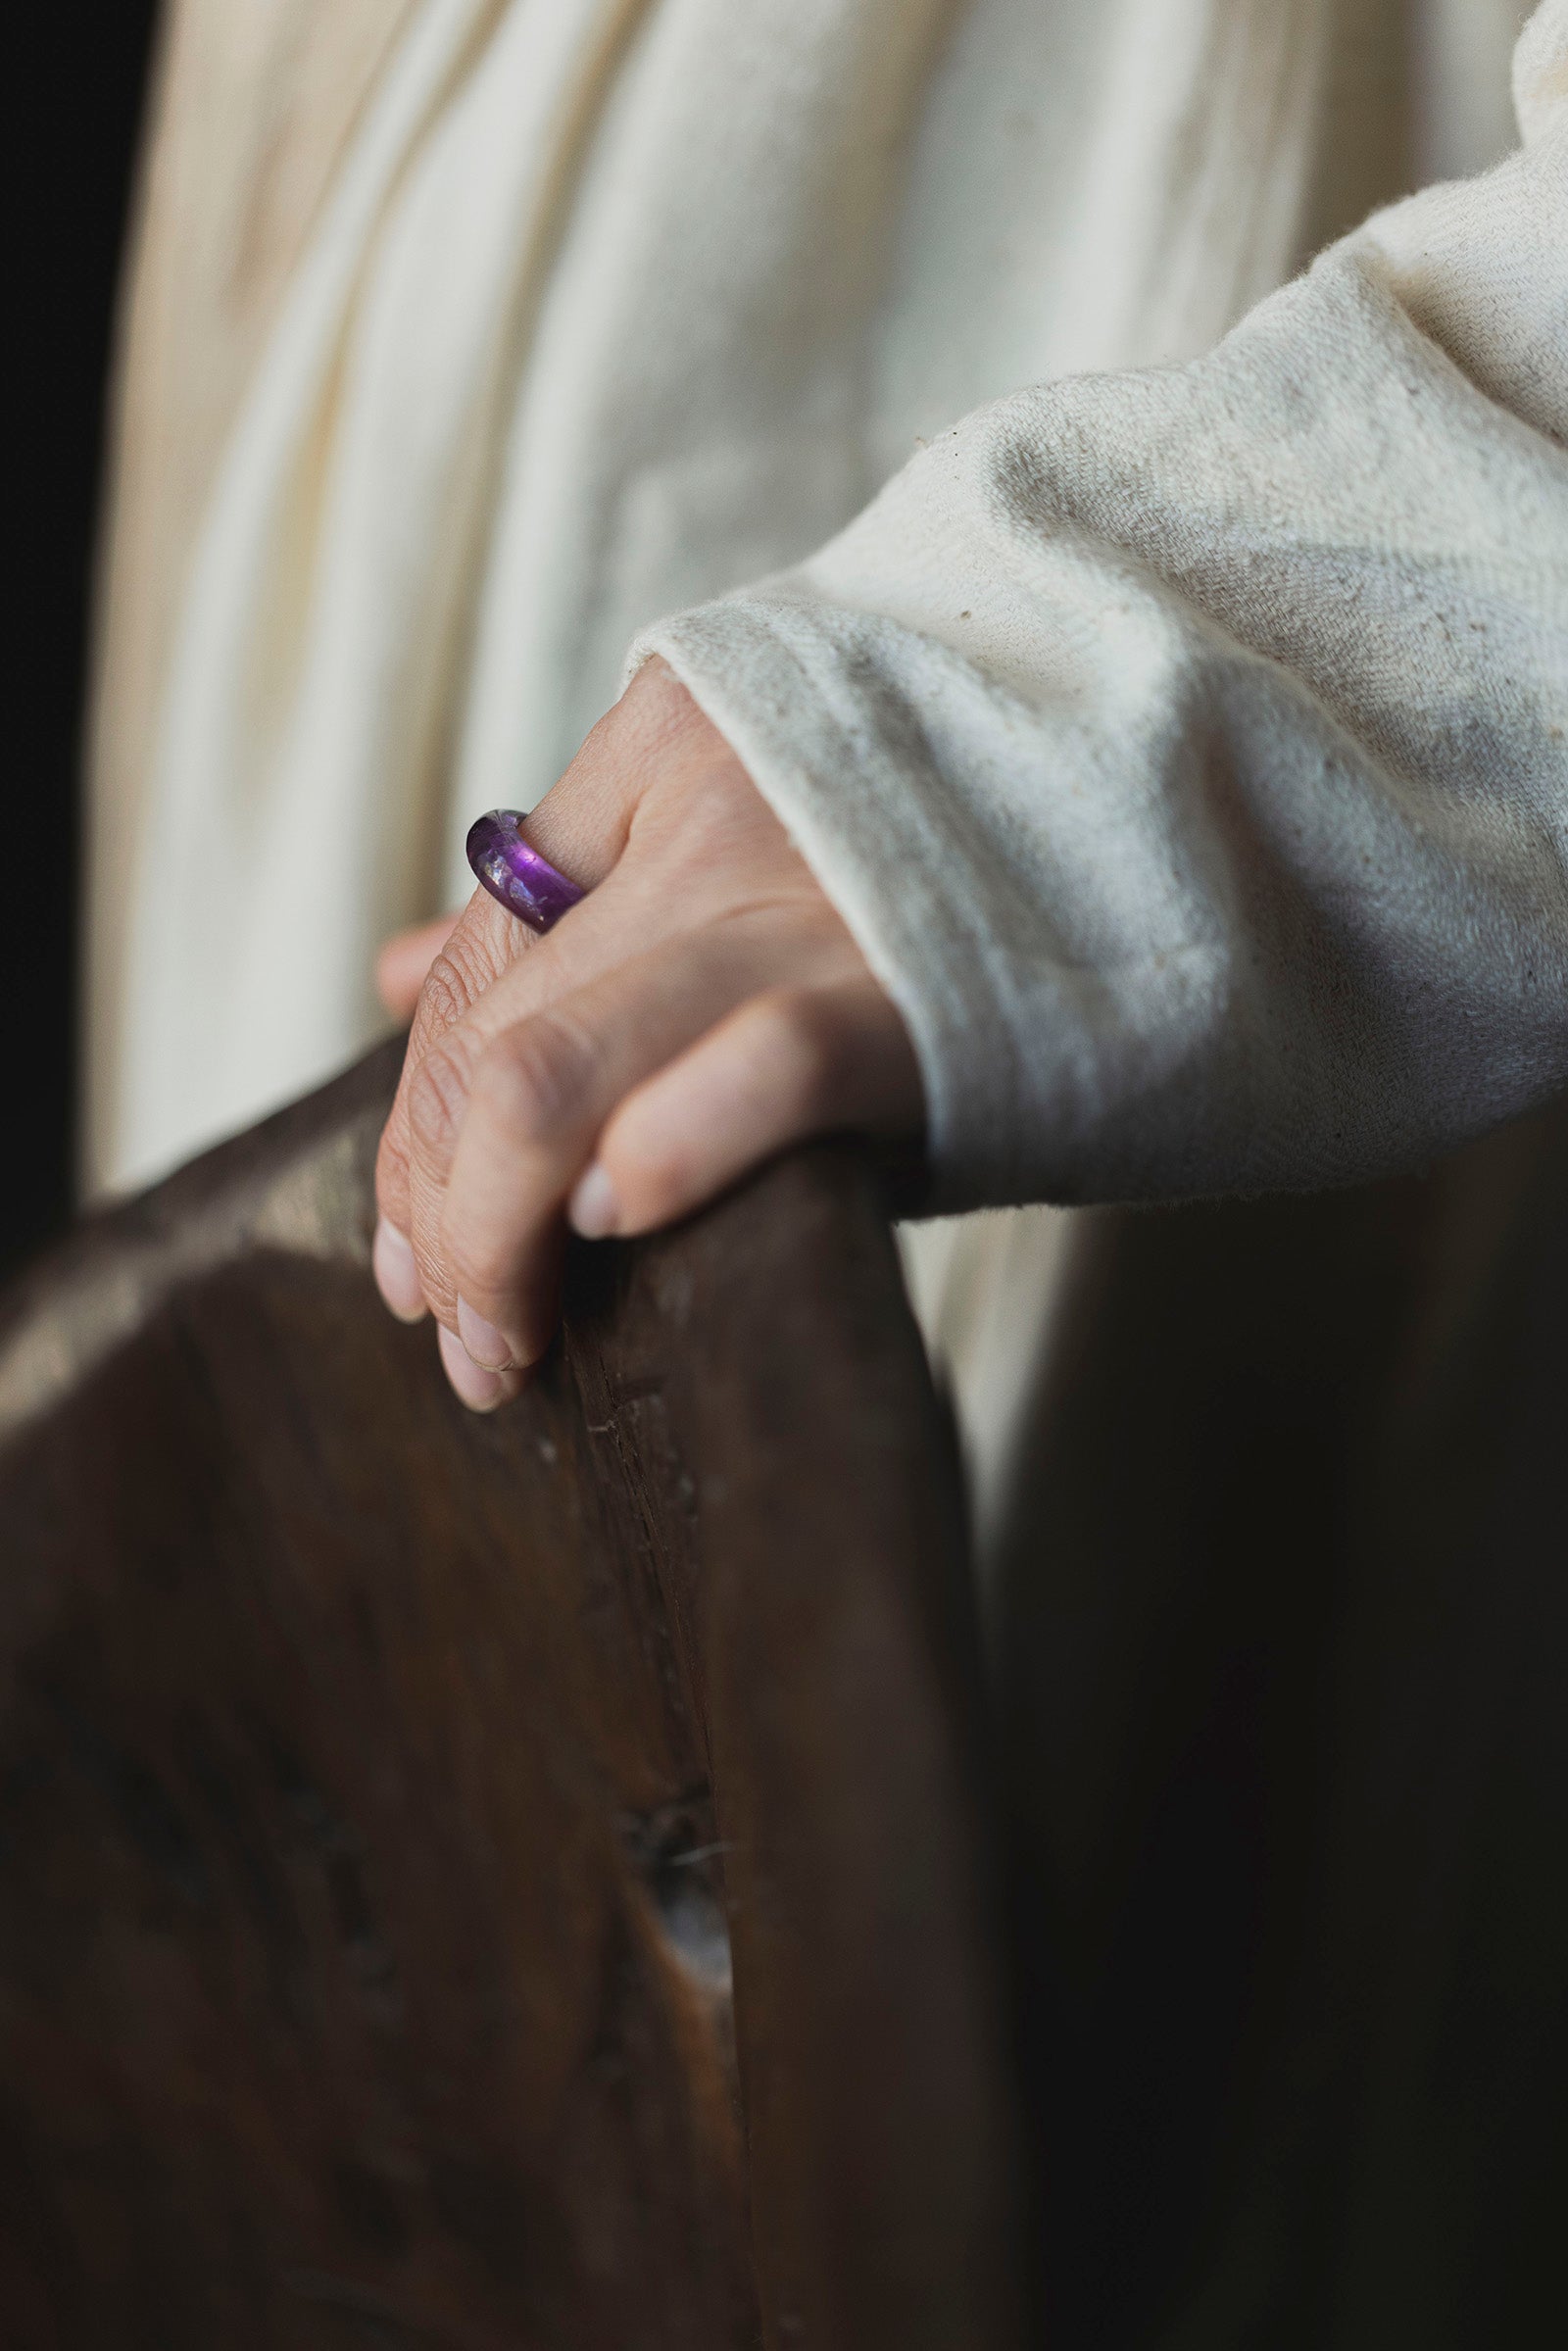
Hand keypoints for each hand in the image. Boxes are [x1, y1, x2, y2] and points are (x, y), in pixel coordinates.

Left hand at [372, 660, 923, 1408]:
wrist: (1181, 812)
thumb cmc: (947, 858)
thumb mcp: (741, 837)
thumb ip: (573, 903)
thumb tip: (396, 979)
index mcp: (659, 746)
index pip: (478, 965)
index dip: (418, 1127)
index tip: (414, 1248)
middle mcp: (710, 807)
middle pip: (496, 1039)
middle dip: (442, 1215)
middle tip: (458, 1330)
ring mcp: (808, 893)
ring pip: (557, 1070)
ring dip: (495, 1239)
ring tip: (506, 1344)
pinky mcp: (916, 987)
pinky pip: (755, 1074)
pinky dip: (663, 1159)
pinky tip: (620, 1225)